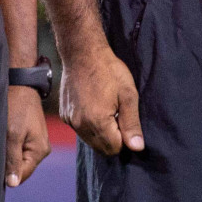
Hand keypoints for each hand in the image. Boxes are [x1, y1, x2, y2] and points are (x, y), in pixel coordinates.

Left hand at [5, 86, 51, 186]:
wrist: (21, 85)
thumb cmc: (16, 108)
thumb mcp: (12, 135)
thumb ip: (13, 160)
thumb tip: (13, 184)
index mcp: (40, 151)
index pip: (21, 175)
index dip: (6, 174)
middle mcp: (42, 150)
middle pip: (21, 169)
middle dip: (7, 164)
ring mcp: (38, 143)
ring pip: (19, 159)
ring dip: (8, 155)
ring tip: (0, 142)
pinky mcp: (33, 137)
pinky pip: (21, 150)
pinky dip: (11, 148)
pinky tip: (4, 139)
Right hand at [58, 39, 143, 155]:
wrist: (83, 53)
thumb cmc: (109, 70)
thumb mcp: (128, 94)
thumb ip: (132, 123)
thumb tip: (137, 148)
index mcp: (97, 121)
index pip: (114, 148)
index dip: (124, 138)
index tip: (126, 119)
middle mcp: (80, 125)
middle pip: (102, 148)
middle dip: (113, 137)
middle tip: (118, 113)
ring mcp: (70, 121)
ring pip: (90, 141)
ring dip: (101, 132)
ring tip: (107, 108)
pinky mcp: (65, 115)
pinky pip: (80, 130)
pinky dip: (89, 125)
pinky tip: (94, 105)